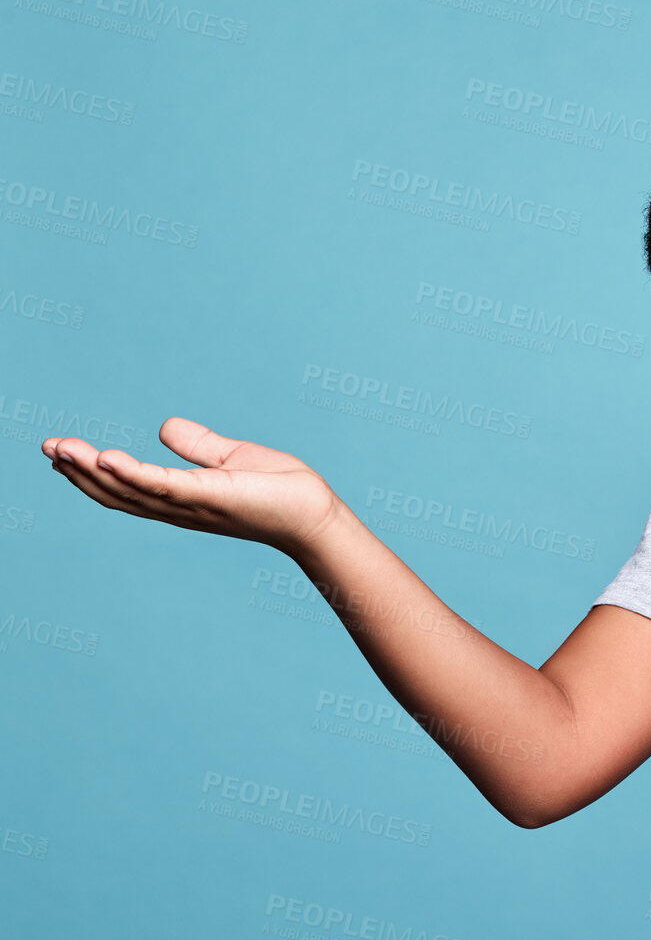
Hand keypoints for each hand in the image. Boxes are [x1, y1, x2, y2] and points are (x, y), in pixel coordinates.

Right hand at [42, 417, 342, 554]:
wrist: (315, 513)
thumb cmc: (280, 490)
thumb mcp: (230, 458)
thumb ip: (197, 446)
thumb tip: (163, 426)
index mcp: (179, 498)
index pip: (125, 486)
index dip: (91, 471)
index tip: (60, 450)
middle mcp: (178, 508)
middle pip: (117, 491)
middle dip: (79, 472)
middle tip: (47, 447)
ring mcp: (192, 505)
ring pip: (131, 490)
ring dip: (93, 471)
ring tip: (61, 449)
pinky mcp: (211, 498)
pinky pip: (164, 486)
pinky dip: (133, 473)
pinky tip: (106, 457)